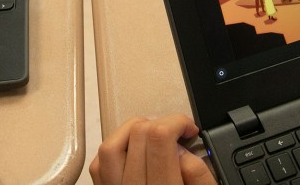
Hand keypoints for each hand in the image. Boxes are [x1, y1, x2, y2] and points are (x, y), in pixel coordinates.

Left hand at [91, 115, 216, 184]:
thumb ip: (200, 177)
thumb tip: (187, 151)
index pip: (159, 138)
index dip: (177, 122)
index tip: (187, 129)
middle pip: (137, 135)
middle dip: (161, 124)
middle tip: (176, 134)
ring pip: (110, 145)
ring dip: (133, 132)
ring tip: (152, 138)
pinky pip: (99, 165)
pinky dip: (114, 150)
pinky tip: (132, 154)